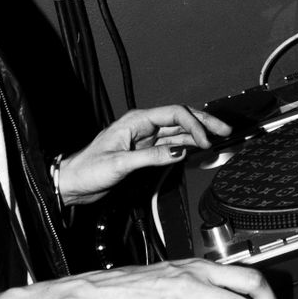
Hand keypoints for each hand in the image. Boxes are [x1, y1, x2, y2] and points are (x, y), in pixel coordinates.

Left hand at [55, 105, 230, 204]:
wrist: (73, 183)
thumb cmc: (87, 170)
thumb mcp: (119, 164)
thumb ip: (151, 157)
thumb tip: (179, 151)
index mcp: (136, 121)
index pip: (174, 114)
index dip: (193, 124)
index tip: (205, 140)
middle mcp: (143, 126)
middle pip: (180, 118)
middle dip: (204, 122)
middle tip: (224, 130)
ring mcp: (145, 139)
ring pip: (178, 131)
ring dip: (198, 134)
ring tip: (218, 138)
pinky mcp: (145, 152)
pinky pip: (171, 144)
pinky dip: (187, 145)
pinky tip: (198, 148)